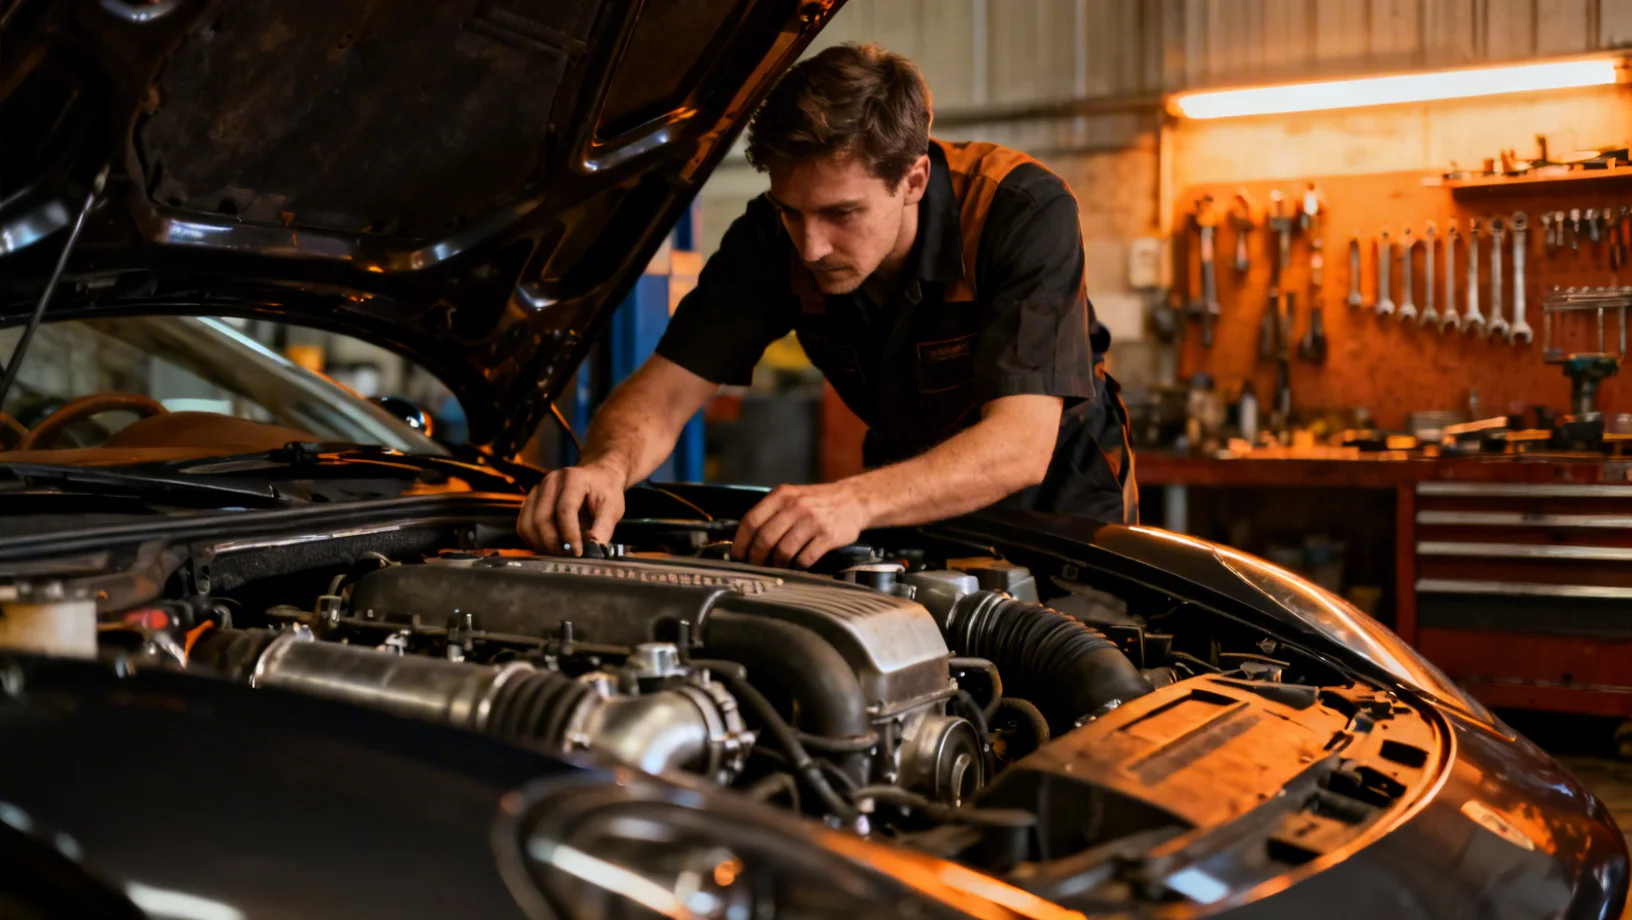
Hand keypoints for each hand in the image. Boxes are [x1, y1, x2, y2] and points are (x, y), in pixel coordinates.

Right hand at [518, 463, 625, 555]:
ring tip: (559, 555)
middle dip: (553, 544)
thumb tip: (593, 551)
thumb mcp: (612, 509)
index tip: (577, 553)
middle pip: (541, 519)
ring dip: (541, 545)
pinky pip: (524, 527)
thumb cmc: (605, 491)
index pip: (564, 510)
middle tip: (568, 558)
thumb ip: (603, 530)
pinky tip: (549, 547)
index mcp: (573, 478)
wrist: (597, 476)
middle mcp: (550, 482)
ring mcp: (536, 491)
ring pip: (528, 525)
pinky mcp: (530, 502)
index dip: (569, 535)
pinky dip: (534, 541)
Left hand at [732, 482, 870, 568]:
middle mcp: (796, 507)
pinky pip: (805, 558)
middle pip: (765, 539)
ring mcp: (813, 521)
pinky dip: (797, 567)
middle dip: (756, 558)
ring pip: (784, 551)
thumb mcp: (792, 497)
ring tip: (775, 568)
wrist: (853, 500)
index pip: (752, 521)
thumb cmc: (817, 502)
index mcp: (782, 496)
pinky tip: (795, 567)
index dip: (741, 542)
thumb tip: (747, 541)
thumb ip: (771, 513)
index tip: (738, 556)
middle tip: (754, 567)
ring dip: (776, 564)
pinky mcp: (828, 536)